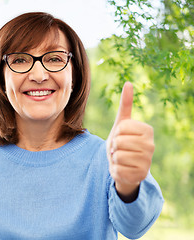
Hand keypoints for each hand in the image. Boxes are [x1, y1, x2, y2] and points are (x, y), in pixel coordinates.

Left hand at [106, 82, 154, 201]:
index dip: (116, 132)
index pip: (121, 127)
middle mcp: (151, 146)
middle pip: (119, 141)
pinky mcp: (141, 175)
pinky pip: (118, 169)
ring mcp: (148, 161)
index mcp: (148, 130)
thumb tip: (128, 83)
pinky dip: (115, 169)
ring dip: (114, 157)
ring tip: (121, 158)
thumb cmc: (121, 141)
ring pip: (118, 156)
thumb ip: (125, 105)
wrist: (122, 164)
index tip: (121, 136)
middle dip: (114, 145)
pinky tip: (122, 168)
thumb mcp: (121, 123)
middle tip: (120, 148)